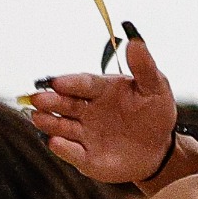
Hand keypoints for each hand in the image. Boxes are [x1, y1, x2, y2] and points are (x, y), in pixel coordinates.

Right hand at [24, 28, 178, 183]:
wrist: (159, 148)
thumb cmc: (154, 114)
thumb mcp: (156, 88)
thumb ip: (144, 67)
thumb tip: (135, 42)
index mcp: (100, 89)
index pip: (83, 83)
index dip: (70, 83)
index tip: (57, 82)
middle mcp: (86, 110)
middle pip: (66, 104)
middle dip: (51, 101)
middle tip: (38, 99)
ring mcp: (84, 133)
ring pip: (62, 126)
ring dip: (50, 122)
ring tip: (38, 117)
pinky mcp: (86, 156)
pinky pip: (73, 152)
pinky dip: (64, 148)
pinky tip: (54, 142)